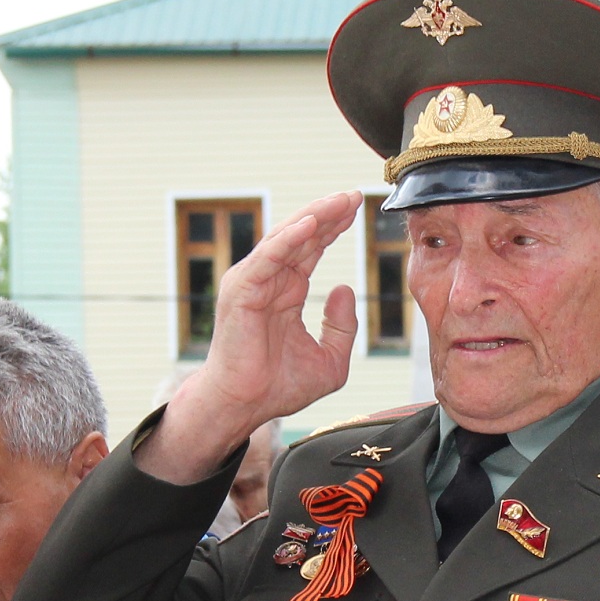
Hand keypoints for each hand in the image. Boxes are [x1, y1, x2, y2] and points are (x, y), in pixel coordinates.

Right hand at [137, 193, 359, 480]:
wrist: (245, 406)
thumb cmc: (279, 387)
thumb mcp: (330, 359)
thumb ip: (343, 327)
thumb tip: (344, 288)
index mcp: (286, 292)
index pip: (311, 249)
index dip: (333, 227)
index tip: (357, 208)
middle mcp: (268, 281)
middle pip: (301, 236)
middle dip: (327, 214)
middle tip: (354, 194)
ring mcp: (253, 282)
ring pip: (285, 239)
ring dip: (313, 217)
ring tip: (339, 202)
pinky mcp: (241, 290)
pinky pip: (268, 258)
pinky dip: (288, 240)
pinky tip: (311, 224)